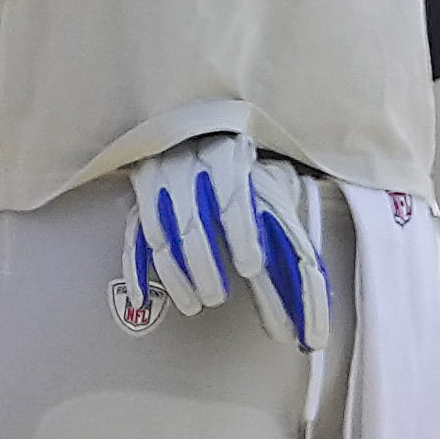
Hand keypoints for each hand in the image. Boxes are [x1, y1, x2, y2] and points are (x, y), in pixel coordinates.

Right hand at [118, 132, 328, 351]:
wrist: (195, 135)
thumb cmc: (240, 166)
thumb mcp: (268, 178)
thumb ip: (281, 215)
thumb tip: (306, 263)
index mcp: (226, 154)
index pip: (233, 196)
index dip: (241, 234)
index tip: (251, 267)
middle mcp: (187, 163)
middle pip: (192, 221)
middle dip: (204, 264)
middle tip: (217, 296)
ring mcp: (158, 181)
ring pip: (160, 234)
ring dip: (175, 275)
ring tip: (193, 303)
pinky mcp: (139, 198)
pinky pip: (133, 236)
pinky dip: (135, 268)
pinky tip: (140, 296)